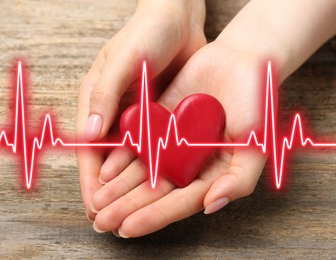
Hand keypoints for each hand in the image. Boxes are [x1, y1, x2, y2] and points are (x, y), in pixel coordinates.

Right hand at [76, 0, 205, 220]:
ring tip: (137, 210)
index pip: (88, 148)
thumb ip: (106, 95)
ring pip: (132, 159)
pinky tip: (160, 186)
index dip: (90, 178)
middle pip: (108, 160)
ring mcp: (137, 117)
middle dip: (109, 190)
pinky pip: (155, 147)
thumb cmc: (146, 33)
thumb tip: (90, 134)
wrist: (179, 19)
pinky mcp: (159, 117)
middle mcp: (114, 113)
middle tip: (111, 219)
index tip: (94, 205)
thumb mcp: (123, 61)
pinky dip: (155, 167)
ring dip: (132, 185)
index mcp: (96, 100)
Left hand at [91, 41, 269, 236]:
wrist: (240, 61)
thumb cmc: (255, 104)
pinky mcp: (159, 124)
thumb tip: (211, 206)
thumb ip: (239, 179)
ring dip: (119, 187)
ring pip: (143, 171)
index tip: (128, 228)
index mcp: (212, 175)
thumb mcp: (255, 145)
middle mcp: (189, 164)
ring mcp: (173, 144)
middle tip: (104, 222)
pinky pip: (138, 142)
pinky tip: (104, 170)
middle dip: (129, 207)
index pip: (180, 202)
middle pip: (156, 191)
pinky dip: (122, 156)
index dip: (155, 216)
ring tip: (97, 202)